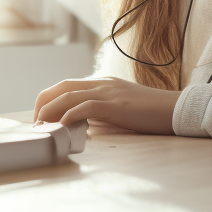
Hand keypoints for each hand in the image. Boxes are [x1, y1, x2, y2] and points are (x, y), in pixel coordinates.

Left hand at [32, 76, 180, 134]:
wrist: (175, 109)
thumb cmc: (150, 114)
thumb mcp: (119, 110)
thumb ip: (99, 114)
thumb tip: (79, 127)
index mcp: (101, 83)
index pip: (66, 85)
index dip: (49, 100)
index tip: (42, 118)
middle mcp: (101, 83)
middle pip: (61, 87)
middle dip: (42, 104)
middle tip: (36, 124)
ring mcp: (107, 91)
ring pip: (68, 96)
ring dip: (50, 112)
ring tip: (41, 128)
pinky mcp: (115, 104)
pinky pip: (85, 107)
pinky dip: (69, 116)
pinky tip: (63, 127)